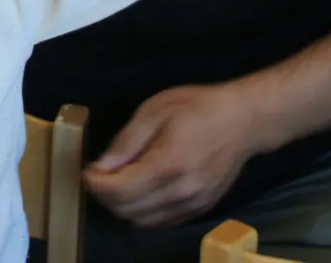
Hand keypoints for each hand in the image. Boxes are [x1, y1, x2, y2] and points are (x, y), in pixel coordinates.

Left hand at [83, 84, 261, 228]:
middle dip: (105, 195)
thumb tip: (101, 167)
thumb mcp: (155, 111)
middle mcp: (181, 192)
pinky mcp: (200, 209)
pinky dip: (143, 212)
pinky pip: (161, 222)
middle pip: (127, 210)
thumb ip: (126, 142)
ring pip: (142, 221)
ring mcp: (193, 204)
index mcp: (168, 164)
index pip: (120, 190)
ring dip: (123, 206)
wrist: (244, 121)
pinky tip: (141, 190)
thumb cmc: (198, 108)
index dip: (95, 184)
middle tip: (100, 174)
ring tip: (119, 181)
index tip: (86, 171)